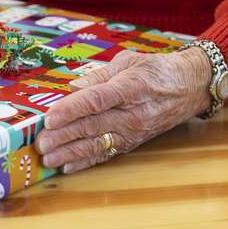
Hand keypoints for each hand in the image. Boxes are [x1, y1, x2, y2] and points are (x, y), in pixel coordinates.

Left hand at [36, 48, 212, 173]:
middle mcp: (132, 114)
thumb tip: (73, 87)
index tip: (50, 117)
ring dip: (69, 153)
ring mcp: (132, 132)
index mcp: (131, 88)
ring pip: (97, 144)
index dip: (72, 110)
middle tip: (39, 142)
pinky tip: (67, 166)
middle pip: (92, 126)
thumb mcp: (130, 62)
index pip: (97, 100)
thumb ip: (100, 75)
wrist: (188, 89)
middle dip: (63, 136)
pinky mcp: (131, 143)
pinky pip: (106, 154)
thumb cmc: (156, 71)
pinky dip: (85, 162)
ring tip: (47, 158)